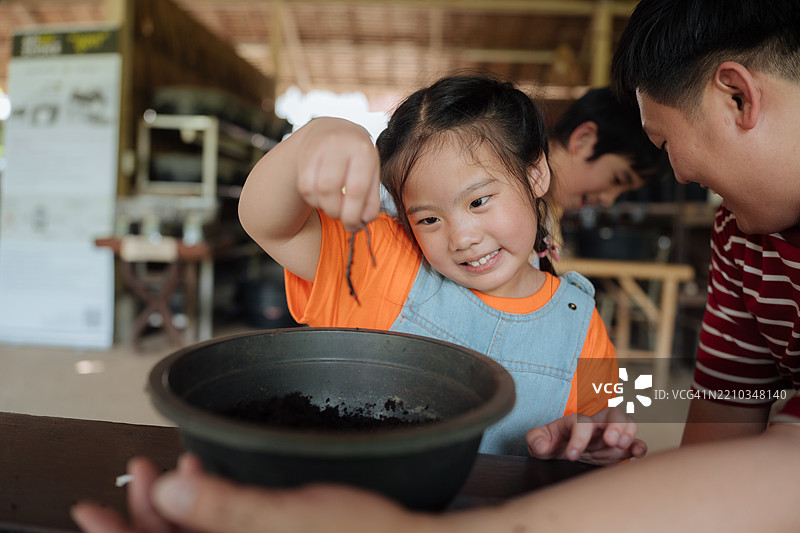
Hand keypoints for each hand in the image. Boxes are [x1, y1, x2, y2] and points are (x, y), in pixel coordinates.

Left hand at [71, 454, 423, 532]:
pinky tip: (205, 478)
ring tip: (168, 469)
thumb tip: (165, 495)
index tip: (88, 513)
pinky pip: (224, 532)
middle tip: (137, 473)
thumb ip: (226, 511)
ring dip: (177, 505)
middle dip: (147, 511)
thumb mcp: (291, 518)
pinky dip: (208, 506)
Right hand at [296, 117, 380, 231]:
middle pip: (331, 190)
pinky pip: (304, 188)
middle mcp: (340, 144)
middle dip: (336, 212)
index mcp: (363, 150)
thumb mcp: (372, 174)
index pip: (356, 190)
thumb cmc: (357, 159)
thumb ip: (371, 201)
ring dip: (324, 207)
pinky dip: (313, 200)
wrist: (333, 130)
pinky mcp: (304, 155)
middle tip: (341, 215)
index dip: (353, 214)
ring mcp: (319, 147)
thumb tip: (361, 223)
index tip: (352, 226)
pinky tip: (322, 196)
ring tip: (333, 204)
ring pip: (315, 190)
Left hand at [525, 407, 647, 464]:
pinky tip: (638, 454)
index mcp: (576, 421)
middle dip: (615, 425)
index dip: (578, 438)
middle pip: (613, 413)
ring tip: (622, 445)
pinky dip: (640, 446)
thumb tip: (542, 445)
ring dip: (629, 433)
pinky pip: (635, 443)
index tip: (571, 456)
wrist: (560, 455)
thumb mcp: (538, 441)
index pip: (582, 423)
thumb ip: (535, 439)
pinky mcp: (619, 449)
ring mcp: (609, 436)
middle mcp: (596, 425)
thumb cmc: (552, 444)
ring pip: (628, 424)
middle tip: (611, 441)